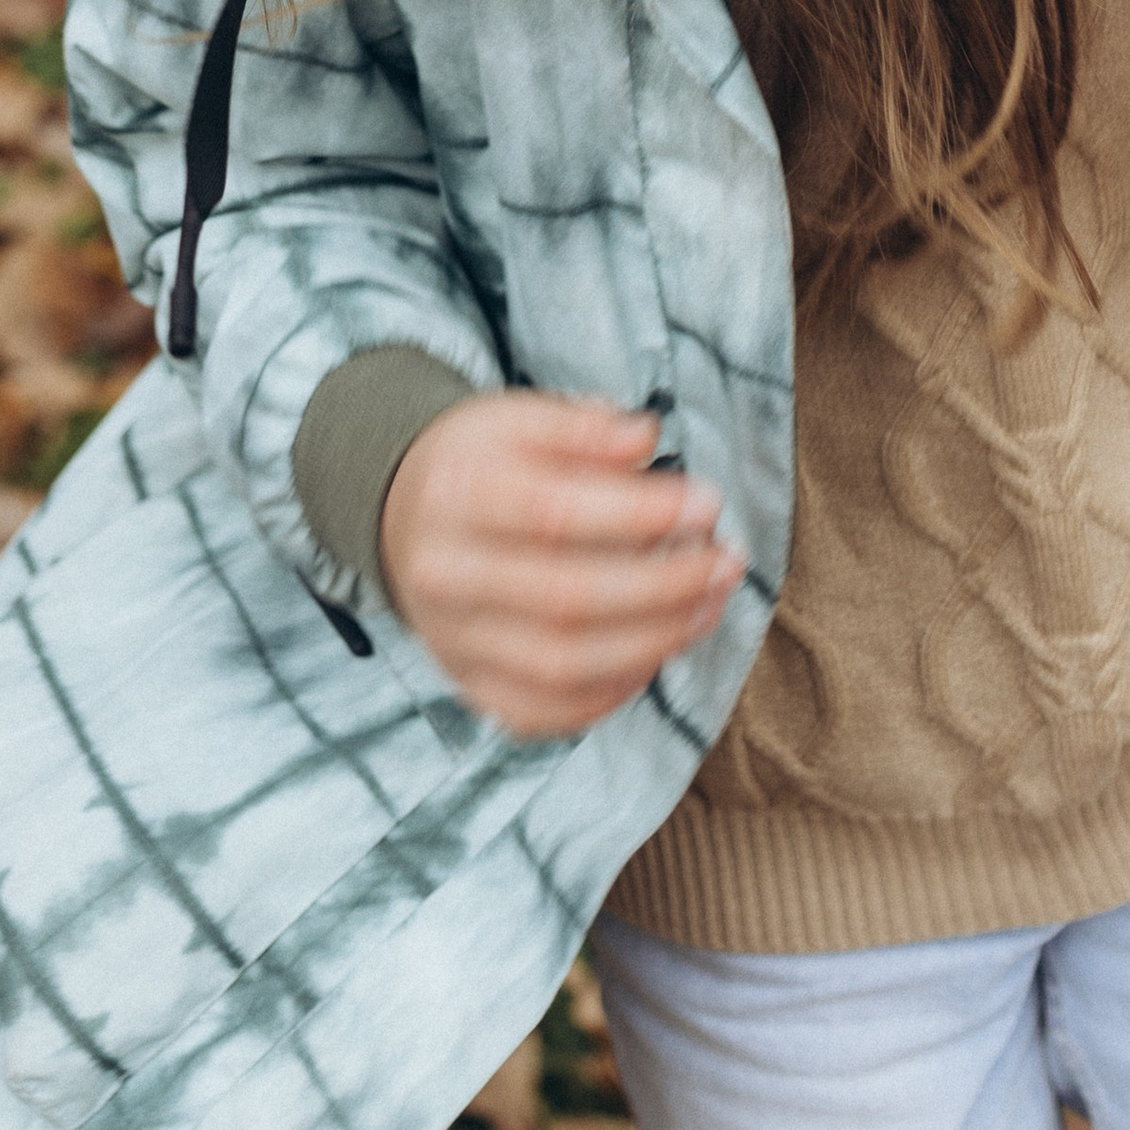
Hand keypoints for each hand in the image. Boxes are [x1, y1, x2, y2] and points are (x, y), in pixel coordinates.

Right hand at [378, 392, 744, 738]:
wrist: (404, 517)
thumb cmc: (479, 464)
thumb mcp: (516, 419)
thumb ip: (580, 427)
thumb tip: (644, 439)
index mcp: (453, 495)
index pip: (553, 513)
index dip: (640, 514)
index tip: (707, 502)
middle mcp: (443, 576)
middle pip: (566, 597)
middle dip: (665, 585)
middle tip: (726, 560)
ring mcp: (453, 641)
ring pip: (564, 665)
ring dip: (656, 640)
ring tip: (710, 602)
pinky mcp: (471, 686)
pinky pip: (548, 711)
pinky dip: (613, 690)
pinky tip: (657, 650)